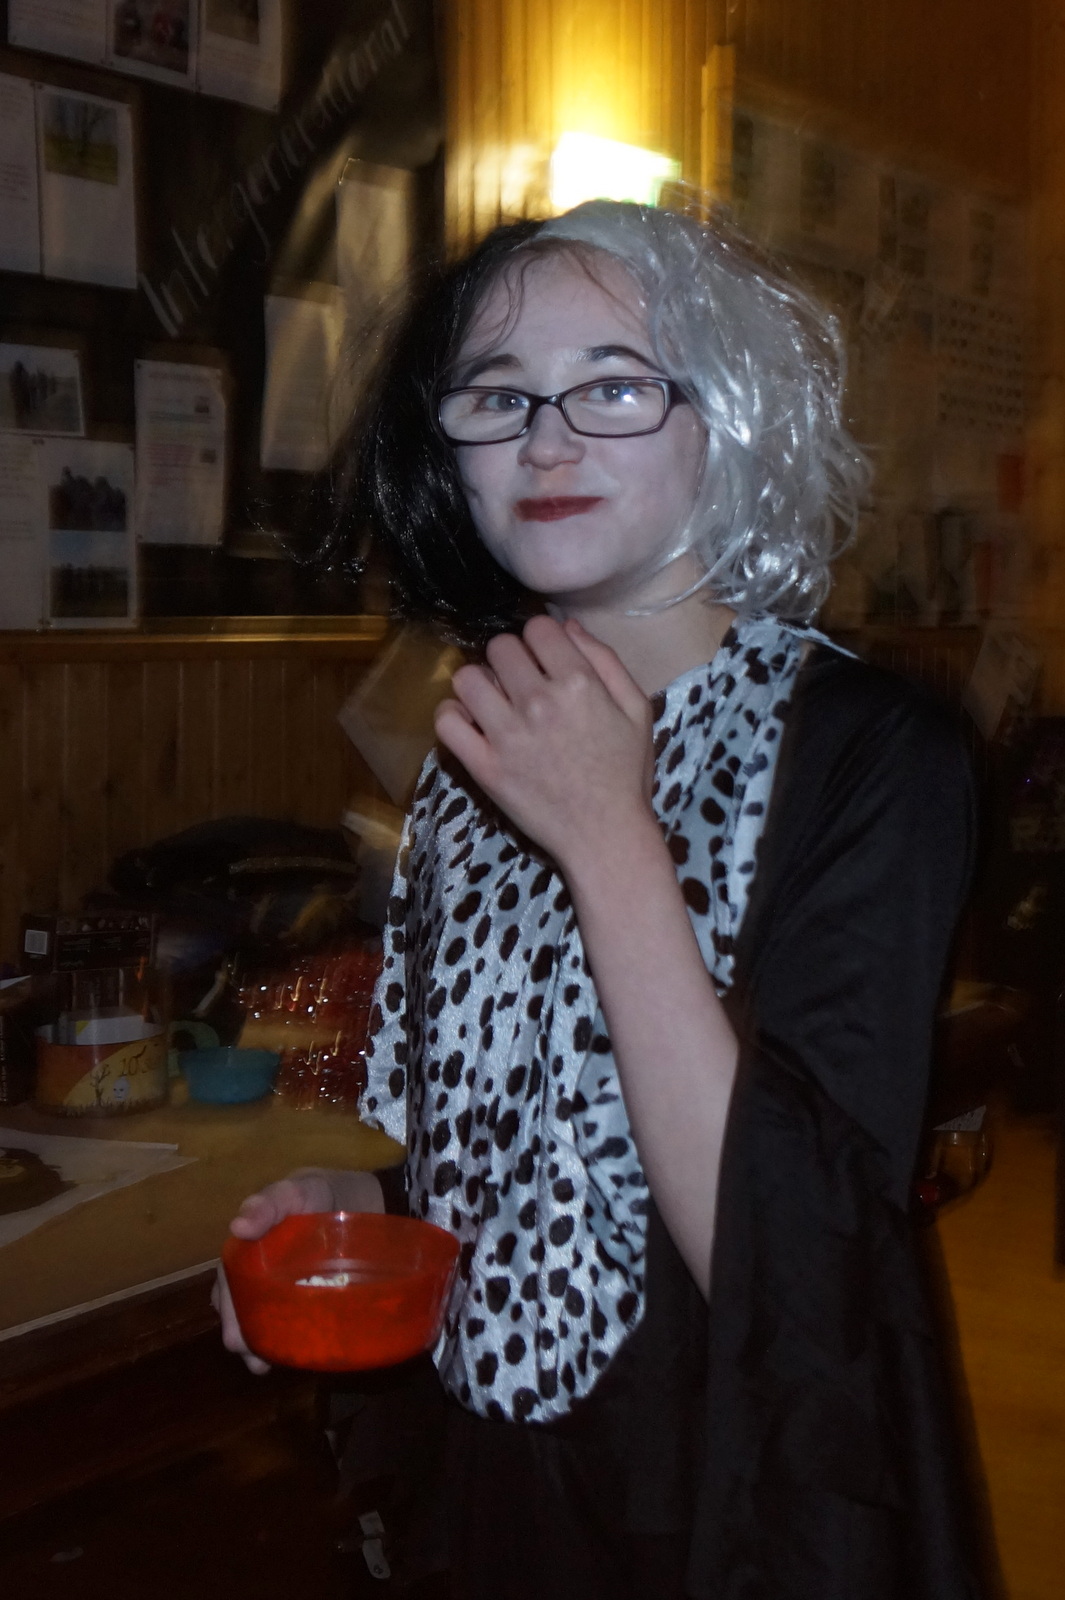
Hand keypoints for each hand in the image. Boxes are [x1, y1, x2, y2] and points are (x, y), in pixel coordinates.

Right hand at [212, 1168, 383, 1373]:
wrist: (371, 1200)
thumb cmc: (325, 1192)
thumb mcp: (299, 1189)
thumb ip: (270, 1202)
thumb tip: (236, 1226)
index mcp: (252, 1248)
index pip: (229, 1282)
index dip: (228, 1310)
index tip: (234, 1335)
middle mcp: (264, 1271)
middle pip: (241, 1307)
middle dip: (240, 1334)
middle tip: (253, 1358)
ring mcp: (288, 1286)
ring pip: (262, 1318)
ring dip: (258, 1343)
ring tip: (264, 1365)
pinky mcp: (314, 1297)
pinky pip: (295, 1321)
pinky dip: (289, 1338)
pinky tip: (294, 1353)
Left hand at [434, 615, 654, 873]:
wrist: (606, 835)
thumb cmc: (626, 773)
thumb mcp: (636, 709)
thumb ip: (605, 661)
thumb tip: (566, 626)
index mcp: (578, 683)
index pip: (537, 628)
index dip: (540, 639)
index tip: (544, 660)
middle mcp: (538, 702)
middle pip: (499, 647)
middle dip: (509, 658)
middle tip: (518, 682)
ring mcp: (507, 735)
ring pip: (467, 678)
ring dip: (478, 683)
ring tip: (492, 701)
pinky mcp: (484, 766)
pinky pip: (447, 723)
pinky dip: (452, 716)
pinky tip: (470, 723)